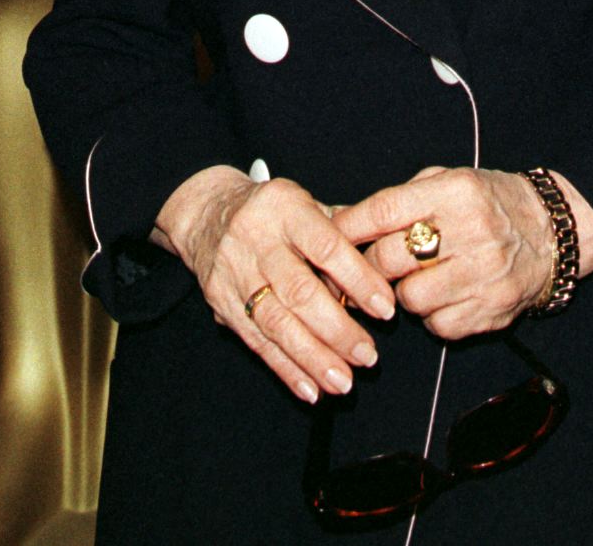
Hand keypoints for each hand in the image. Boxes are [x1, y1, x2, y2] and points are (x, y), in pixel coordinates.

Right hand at [153, 165, 396, 404]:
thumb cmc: (273, 211)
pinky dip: (285, 369)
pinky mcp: (221, 302)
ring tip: (343, 382)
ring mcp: (235, 272)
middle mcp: (256, 238)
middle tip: (368, 356)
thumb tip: (386, 268)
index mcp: (285, 206)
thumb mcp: (306, 203)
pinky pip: (256, 341)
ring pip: (276, 323)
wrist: (206, 213)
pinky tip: (311, 389)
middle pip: (299, 291)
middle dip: (337, 330)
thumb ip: (345, 231)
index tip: (385, 309)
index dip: (358, 280)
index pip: (326, 246)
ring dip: (313, 358)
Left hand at [331, 165, 592, 339]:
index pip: (385, 211)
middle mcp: (471, 232)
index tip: (328, 235)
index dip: (350, 226)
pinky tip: (443, 294)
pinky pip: (437, 325)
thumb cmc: (489, 201)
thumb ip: (403, 198)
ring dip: (402, 292)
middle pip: (389, 260)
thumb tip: (346, 222)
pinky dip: (431, 315)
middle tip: (367, 266)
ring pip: (408, 299)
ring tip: (415, 277)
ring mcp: (483, 275)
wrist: (551, 232)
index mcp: (455, 192)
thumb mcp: (450, 179)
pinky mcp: (491, 311)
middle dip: (369, 266)